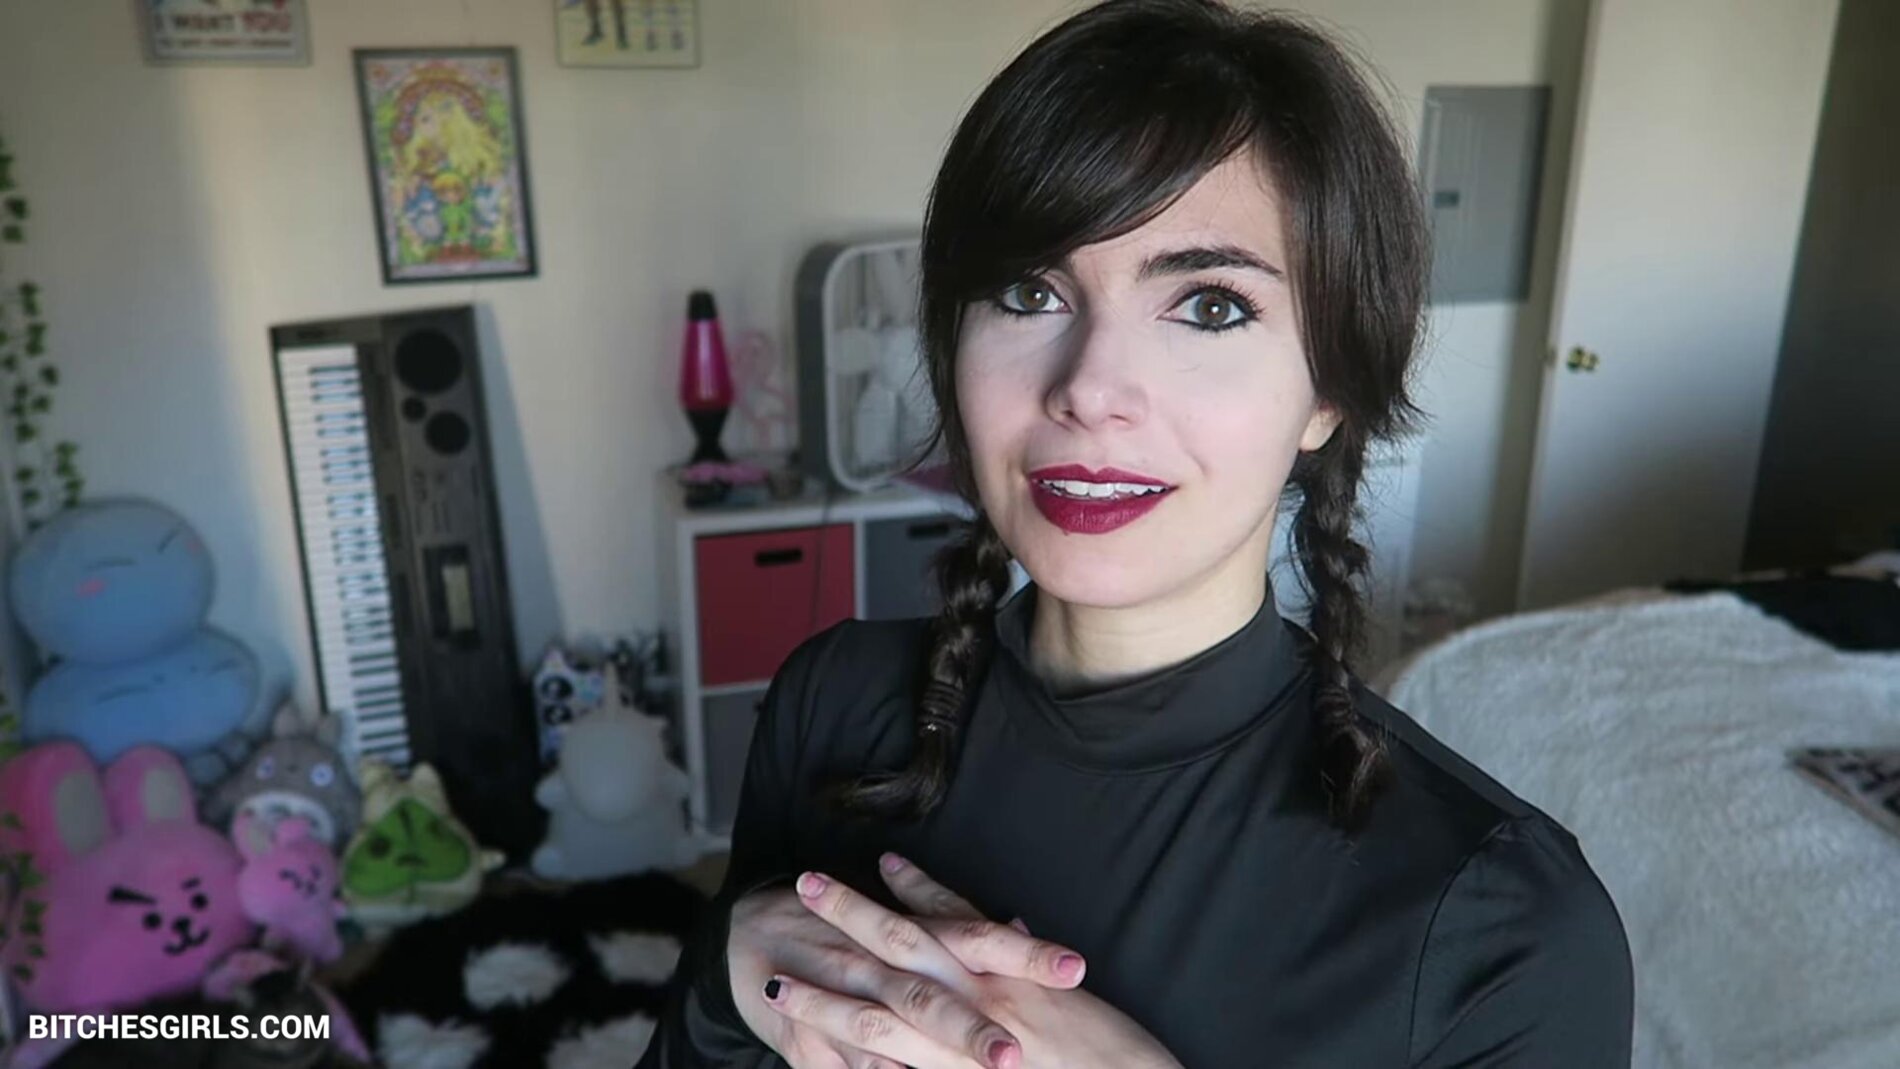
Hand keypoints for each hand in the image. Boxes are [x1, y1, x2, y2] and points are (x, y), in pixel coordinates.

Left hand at [770, 855, 1183, 1068]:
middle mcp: (981, 1002)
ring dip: (824, 1001)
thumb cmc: (1113, 1056)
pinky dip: (845, 1068)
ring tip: (776, 983)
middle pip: (903, 948)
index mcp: (1012, 976)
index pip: (957, 920)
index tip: (883, 861)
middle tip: (806, 886)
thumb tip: (1008, 925)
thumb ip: (1031, 963)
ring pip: (877, 1020)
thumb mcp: (1073, 1003)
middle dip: (852, 917)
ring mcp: (959, 1051)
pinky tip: (804, 1057)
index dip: (918, 889)